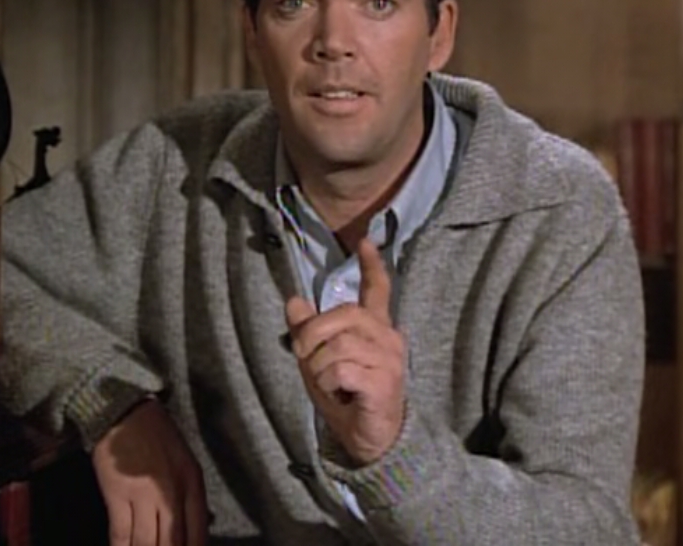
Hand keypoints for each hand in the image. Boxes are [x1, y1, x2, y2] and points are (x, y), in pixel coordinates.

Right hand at [91, 398, 207, 545]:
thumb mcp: (185, 462)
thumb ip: (190, 497)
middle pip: (172, 542)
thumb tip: (197, 529)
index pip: (197, 532)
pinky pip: (121, 533)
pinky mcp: (117, 494)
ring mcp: (143, 494)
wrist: (126, 413)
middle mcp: (171, 491)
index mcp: (192, 483)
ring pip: (146, 543)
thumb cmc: (158, 437)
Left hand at [285, 239, 405, 464]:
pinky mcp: (384, 381)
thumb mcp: (320, 361)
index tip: (365, 241)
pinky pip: (341, 369)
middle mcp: (387, 337)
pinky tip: (339, 394)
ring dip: (319, 367)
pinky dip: (329, 383)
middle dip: (313, 335)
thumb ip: (310, 332)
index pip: (378, 290)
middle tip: (306, 358)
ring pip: (338, 345)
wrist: (371, 441)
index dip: (372, 266)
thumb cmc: (348, 397)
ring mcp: (389, 359)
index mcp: (375, 328)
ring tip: (328, 384)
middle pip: (343, 314)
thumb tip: (293, 301)